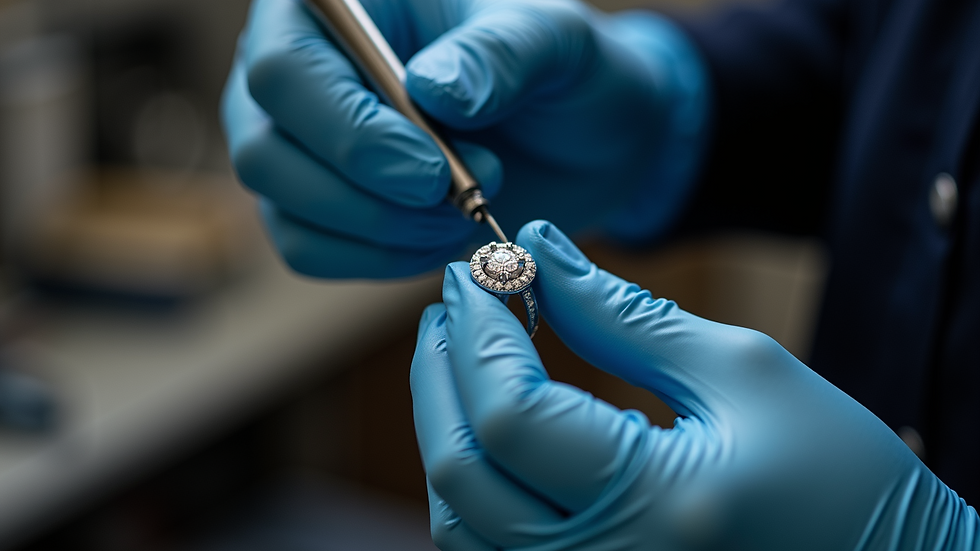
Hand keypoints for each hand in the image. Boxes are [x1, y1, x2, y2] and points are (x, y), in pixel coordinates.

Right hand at [221, 0, 707, 277]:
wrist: (576, 137)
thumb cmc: (557, 72)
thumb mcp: (554, 43)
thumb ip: (500, 54)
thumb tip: (434, 91)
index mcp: (335, 6)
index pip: (285, 70)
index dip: (350, 133)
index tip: (431, 173)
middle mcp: (297, 72)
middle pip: (265, 151)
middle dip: (369, 195)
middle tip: (461, 197)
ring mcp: (297, 144)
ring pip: (285, 209)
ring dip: (380, 231)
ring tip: (463, 213)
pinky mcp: (316, 205)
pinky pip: (310, 251)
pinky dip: (379, 258)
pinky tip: (440, 237)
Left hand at [410, 220, 978, 549]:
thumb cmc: (840, 471)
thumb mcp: (741, 370)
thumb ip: (623, 314)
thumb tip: (541, 250)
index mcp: (657, 508)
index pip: (512, 415)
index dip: (478, 331)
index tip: (478, 268)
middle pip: (463, 473)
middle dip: (441, 372)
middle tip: (457, 299)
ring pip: (462, 519)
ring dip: (446, 422)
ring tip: (461, 348)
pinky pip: (493, 545)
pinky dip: (476, 475)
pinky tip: (489, 417)